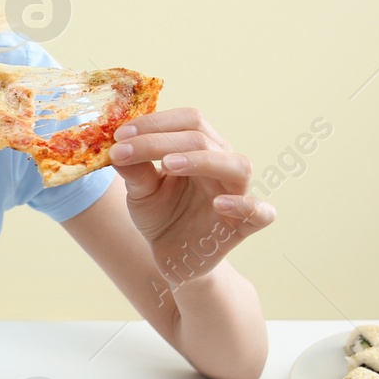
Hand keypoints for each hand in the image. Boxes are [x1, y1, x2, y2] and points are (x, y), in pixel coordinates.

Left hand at [109, 108, 274, 281]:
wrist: (172, 256)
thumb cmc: (162, 216)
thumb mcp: (141, 192)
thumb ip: (134, 170)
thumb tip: (117, 147)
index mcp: (202, 149)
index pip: (188, 121)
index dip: (155, 123)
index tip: (119, 134)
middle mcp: (223, 164)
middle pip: (203, 138)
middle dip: (160, 139)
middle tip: (124, 149)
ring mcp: (237, 193)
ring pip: (236, 165)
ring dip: (202, 160)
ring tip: (168, 164)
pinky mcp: (245, 225)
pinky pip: (261, 212)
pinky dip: (246, 205)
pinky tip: (219, 203)